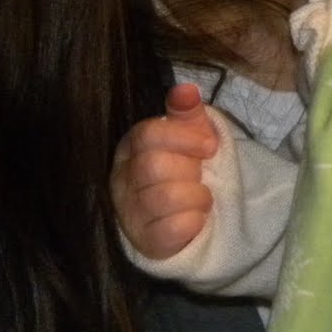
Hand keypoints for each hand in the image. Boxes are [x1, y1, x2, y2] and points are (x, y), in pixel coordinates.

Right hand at [109, 82, 218, 260]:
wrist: (187, 213)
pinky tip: (195, 218)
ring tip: (200, 196)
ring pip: (164, 197)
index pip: (146, 134)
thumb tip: (185, 89)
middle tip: (199, 174)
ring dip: (197, 195)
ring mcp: (129, 213)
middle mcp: (121, 180)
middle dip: (189, 168)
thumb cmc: (184, 167)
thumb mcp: (189, 134)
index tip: (210, 147)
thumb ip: (186, 111)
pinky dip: (194, 221)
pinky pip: (173, 228)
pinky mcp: (145, 242)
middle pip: (153, 165)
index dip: (184, 138)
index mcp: (130, 148)